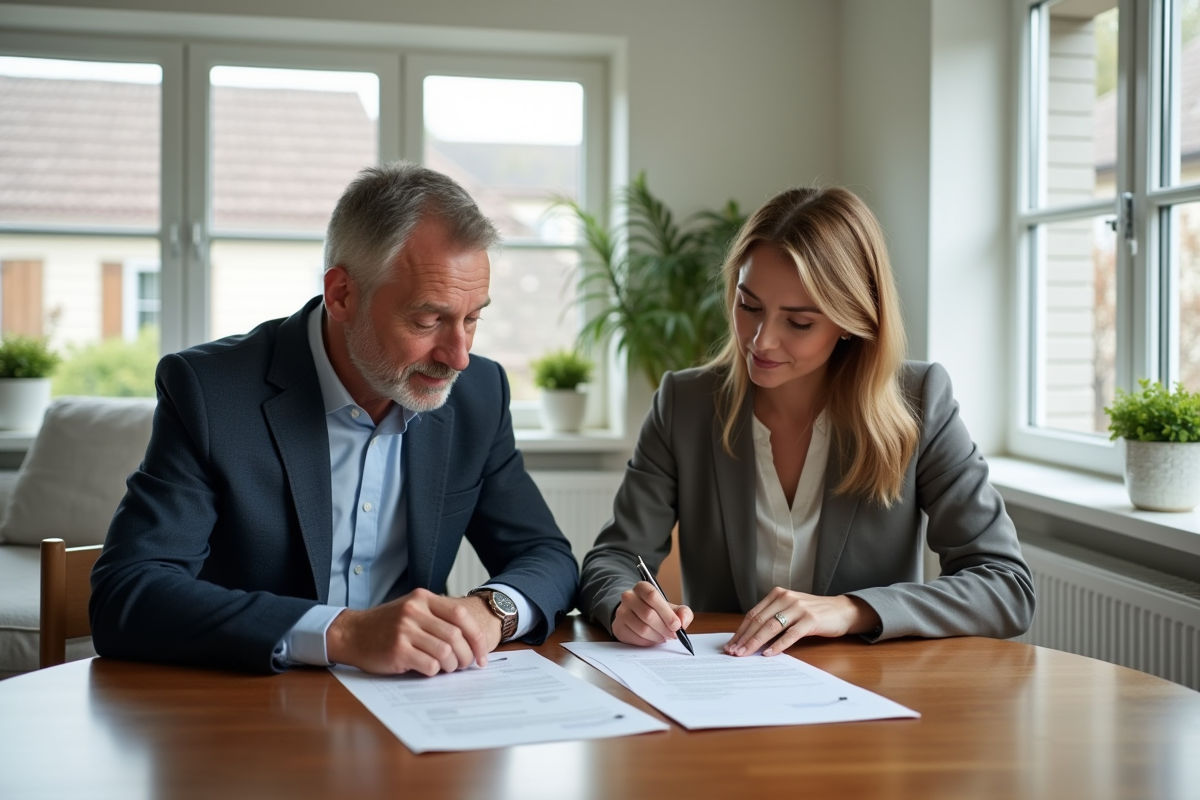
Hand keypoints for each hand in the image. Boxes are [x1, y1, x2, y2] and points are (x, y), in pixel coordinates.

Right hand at [326, 588, 502, 675]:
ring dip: (451, 666)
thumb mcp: (411, 610)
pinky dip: (434, 671)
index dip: (476, 638)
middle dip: (466, 656)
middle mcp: (415, 611)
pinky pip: (429, 665)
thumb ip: (437, 618)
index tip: (482, 655)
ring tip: (447, 669)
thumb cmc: (386, 626)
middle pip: (455, 636)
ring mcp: (405, 630)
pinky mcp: (397, 650)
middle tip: (465, 666)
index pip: (461, 616)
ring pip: (445, 652)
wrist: (351, 633)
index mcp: (423, 599)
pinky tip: (428, 670)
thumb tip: (471, 641)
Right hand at [612, 580, 693, 646]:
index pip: (652, 596)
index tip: (676, 625)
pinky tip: (653, 639)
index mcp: (642, 587)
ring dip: (657, 636)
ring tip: (663, 637)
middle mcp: (629, 597)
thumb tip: (683, 622)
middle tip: (672, 635)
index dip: (666, 613)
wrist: (637, 615)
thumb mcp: (672, 608)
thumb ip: (683, 612)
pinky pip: (636, 638)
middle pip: (648, 614)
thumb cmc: (657, 610)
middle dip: (664, 628)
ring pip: (642, 629)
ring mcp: (621, 612)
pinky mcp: (618, 627)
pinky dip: (648, 642)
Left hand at [724, 588, 880, 656]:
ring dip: (755, 643)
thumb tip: (749, 637)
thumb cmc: (813, 612)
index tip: (731, 644)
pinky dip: (778, 645)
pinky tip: (768, 653)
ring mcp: (798, 608)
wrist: (842, 610)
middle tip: (733, 652)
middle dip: (744, 638)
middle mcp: (786, 598)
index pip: (753, 614)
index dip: (740, 631)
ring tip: (745, 654)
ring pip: (771, 627)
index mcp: (777, 594)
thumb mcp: (790, 609)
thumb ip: (773, 617)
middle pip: (759, 621)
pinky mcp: (810, 620)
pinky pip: (790, 634)